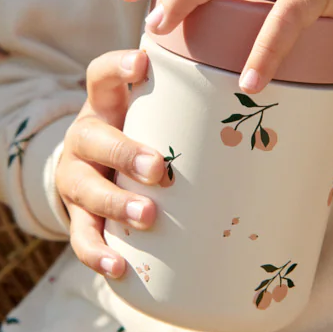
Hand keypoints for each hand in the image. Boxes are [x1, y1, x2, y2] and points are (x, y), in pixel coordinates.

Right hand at [55, 49, 164, 278]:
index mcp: (103, 106)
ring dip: (116, 204)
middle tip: (159, 168)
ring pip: (87, 190)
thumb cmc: (137, 136)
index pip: (101, 76)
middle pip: (95, 139)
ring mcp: (75, 179)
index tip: (142, 65)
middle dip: (126, 153)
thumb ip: (184, 105)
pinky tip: (118, 266)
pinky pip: (81, 237)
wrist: (87, 171)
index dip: (118, 67)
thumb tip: (257, 93)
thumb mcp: (149, 114)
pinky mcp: (75, 215)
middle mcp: (83, 139)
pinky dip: (97, 253)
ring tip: (147, 216)